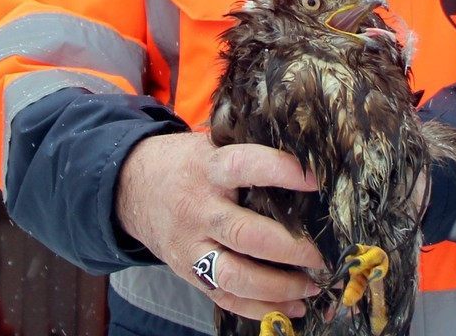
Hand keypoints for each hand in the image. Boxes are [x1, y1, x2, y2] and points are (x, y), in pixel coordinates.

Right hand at [115, 131, 325, 319]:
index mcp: (208, 168)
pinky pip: (225, 299)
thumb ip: (249, 153)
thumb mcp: (211, 146)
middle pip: (244, 233)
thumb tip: (311, 158)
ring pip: (235, 275)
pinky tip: (293, 307)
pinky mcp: (189, 273)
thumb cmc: (189, 164)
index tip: (314, 179)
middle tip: (324, 253)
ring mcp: (192, 246)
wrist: (132, 187)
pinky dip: (261, 309)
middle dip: (290, 248)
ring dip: (279, 286)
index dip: (279, 171)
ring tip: (312, 285)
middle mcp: (198, 209)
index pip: (244, 167)